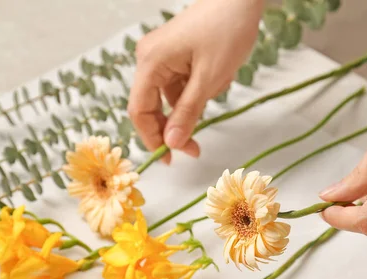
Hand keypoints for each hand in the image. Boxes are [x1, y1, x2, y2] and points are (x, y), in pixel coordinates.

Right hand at [128, 0, 263, 162]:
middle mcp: (150, 59)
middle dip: (177, 126)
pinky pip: (183, 85)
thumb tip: (172, 143)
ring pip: (172, 98)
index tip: (170, 159)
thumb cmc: (226, 30)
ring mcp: (163, 57)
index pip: (139, 110)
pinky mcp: (177, 56)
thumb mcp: (209, 78)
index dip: (152, 139)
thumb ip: (188, 112)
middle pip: (153, 106)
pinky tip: (219, 76)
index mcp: (150, 62)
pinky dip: (200, 90)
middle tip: (196, 148)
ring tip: (220, 83)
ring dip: (194, 104)